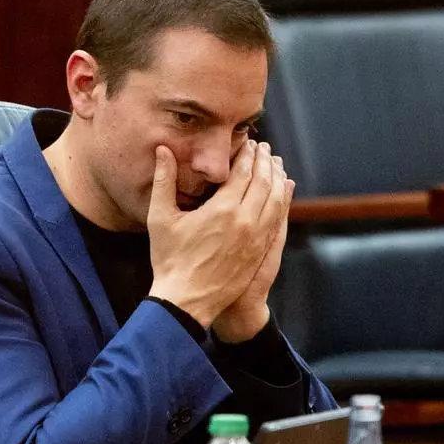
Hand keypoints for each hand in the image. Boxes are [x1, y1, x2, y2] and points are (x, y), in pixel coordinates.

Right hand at [147, 140, 286, 328]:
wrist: (186, 301)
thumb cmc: (170, 260)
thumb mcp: (160, 218)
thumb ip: (164, 181)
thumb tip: (163, 150)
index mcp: (223, 209)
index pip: (242, 171)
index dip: (247, 154)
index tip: (249, 143)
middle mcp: (246, 220)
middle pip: (264, 181)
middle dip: (265, 162)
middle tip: (264, 149)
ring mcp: (257, 237)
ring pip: (276, 199)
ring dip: (277, 178)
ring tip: (276, 165)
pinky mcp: (260, 251)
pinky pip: (278, 219)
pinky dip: (283, 200)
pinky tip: (283, 192)